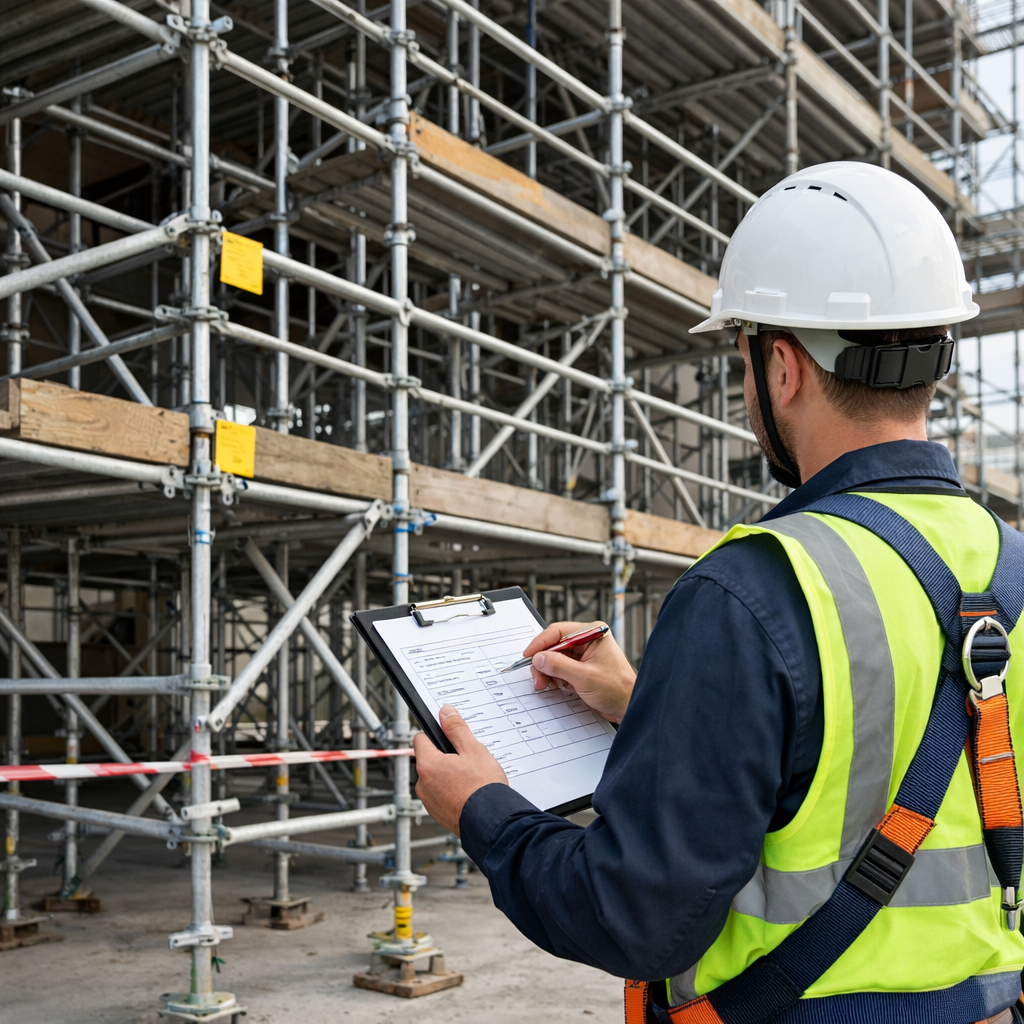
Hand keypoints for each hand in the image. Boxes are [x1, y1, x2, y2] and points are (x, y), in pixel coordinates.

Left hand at [413, 704, 508, 835]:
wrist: (492, 822)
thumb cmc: (483, 788)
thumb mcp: (473, 749)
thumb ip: (456, 728)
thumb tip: (445, 713)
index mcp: (427, 765)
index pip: (420, 738)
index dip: (435, 734)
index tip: (448, 735)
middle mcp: (423, 785)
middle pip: (429, 759)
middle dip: (445, 756)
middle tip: (467, 758)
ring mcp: (429, 802)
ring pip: (436, 778)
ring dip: (448, 774)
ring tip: (470, 777)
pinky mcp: (438, 814)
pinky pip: (441, 795)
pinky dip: (452, 791)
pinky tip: (469, 791)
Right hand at [524, 621, 635, 722]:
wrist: (628, 707)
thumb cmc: (617, 690)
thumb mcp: (584, 677)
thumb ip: (559, 666)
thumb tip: (538, 658)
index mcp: (592, 633)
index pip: (558, 631)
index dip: (540, 643)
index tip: (528, 655)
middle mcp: (588, 640)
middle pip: (554, 645)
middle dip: (544, 662)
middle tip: (539, 679)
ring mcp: (585, 653)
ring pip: (556, 658)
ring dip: (549, 672)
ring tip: (548, 685)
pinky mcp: (583, 666)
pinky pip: (562, 667)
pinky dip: (557, 677)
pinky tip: (561, 687)